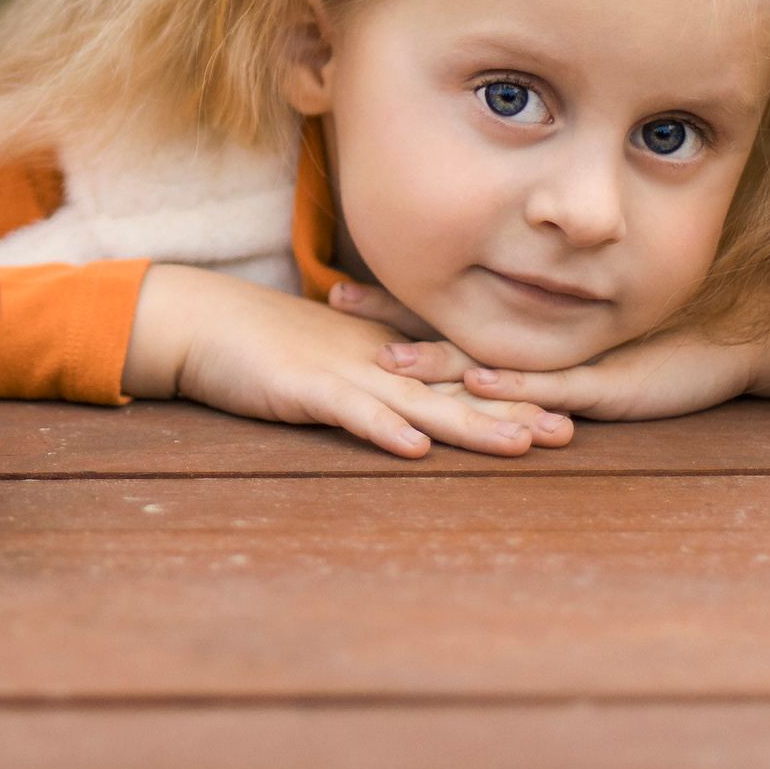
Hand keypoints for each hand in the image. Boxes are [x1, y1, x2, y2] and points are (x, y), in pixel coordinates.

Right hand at [121, 264, 575, 458]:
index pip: (455, 373)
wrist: (200, 321)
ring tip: (519, 444)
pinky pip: (351, 410)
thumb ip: (368, 373)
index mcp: (383, 351)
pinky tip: (415, 447)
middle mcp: (375, 359)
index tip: (561, 407)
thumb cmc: (258, 343)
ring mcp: (343, 370)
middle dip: (510, 409)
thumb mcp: (325, 357)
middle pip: (453, 387)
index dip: (507, 390)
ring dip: (469, 424)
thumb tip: (407, 402)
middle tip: (570, 431)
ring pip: (418, 400)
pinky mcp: (305, 387)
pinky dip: (383, 427)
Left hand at [370, 301, 769, 421]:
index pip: (446, 315)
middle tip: (337, 302)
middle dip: (394, 320)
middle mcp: (541, 344)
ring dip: (438, 361)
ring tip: (387, 361)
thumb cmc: (653, 350)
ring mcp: (571, 365)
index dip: (394, 304)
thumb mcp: (579, 354)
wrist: (725, 350)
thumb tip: (465, 361)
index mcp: (527, 334)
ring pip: (492, 363)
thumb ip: (528, 354)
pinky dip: (513, 390)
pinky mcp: (606, 388)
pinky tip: (479, 387)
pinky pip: (553, 390)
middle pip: (453, 330)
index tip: (337, 289)